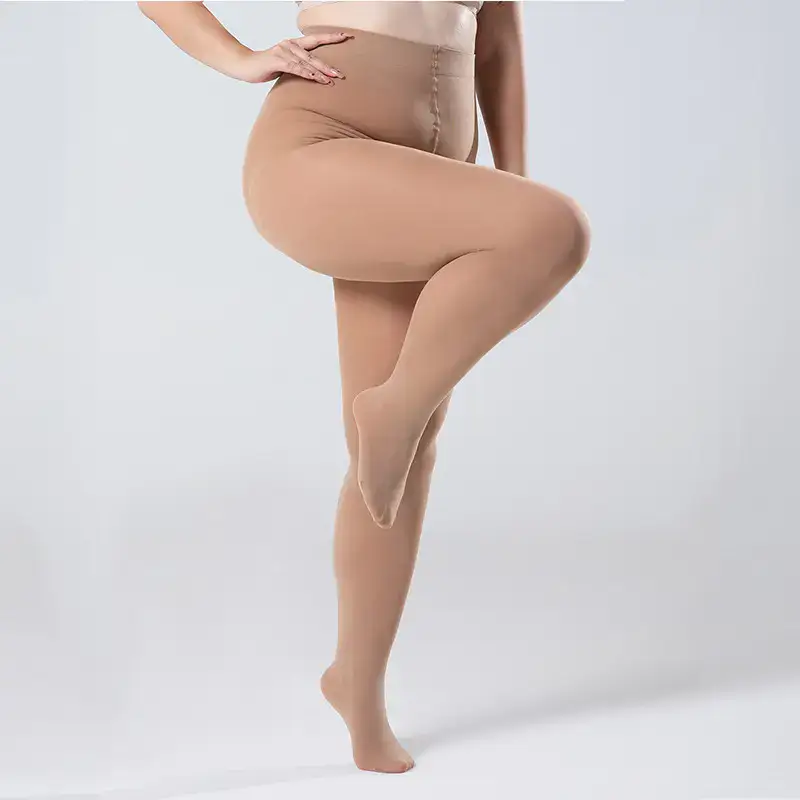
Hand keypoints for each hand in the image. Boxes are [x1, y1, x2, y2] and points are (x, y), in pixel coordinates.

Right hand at [235, 31, 353, 84]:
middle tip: (341, 74)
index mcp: (294, 44)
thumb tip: (313, 74)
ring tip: (331, 80)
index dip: (331, 37)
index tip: (346, 36)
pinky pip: (295, 68)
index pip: (315, 39)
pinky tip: (315, 78)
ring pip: (306, 62)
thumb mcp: (285, 65)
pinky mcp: (277, 60)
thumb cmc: (266, 66)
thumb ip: (299, 66)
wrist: (245, 65)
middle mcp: (290, 45)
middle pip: (314, 55)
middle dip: (328, 65)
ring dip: (319, 72)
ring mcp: (283, 51)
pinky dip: (306, 73)